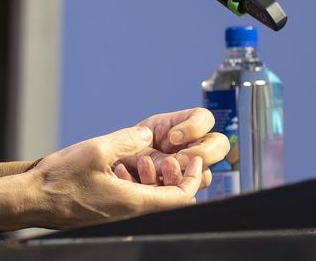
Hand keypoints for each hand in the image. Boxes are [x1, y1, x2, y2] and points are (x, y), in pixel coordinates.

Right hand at [26, 125, 203, 228]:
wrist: (31, 200)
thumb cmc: (59, 180)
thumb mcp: (96, 150)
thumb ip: (127, 140)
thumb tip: (148, 134)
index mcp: (133, 202)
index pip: (181, 198)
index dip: (192, 178)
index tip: (193, 159)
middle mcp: (128, 212)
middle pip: (167, 200)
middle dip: (172, 175)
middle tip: (163, 155)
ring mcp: (116, 214)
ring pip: (148, 199)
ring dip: (151, 178)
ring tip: (139, 158)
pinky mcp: (104, 211)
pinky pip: (130, 199)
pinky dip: (134, 183)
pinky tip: (117, 166)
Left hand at [113, 108, 228, 187]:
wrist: (96, 177)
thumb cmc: (108, 154)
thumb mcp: (121, 144)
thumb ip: (140, 145)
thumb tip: (160, 154)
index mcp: (175, 126)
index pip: (204, 118)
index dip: (195, 127)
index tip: (172, 137)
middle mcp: (184, 148)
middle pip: (219, 145)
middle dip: (202, 152)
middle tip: (177, 160)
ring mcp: (183, 170)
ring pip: (205, 174)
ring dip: (187, 175)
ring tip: (161, 174)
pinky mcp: (175, 191)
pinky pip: (184, 196)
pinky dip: (169, 193)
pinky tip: (146, 187)